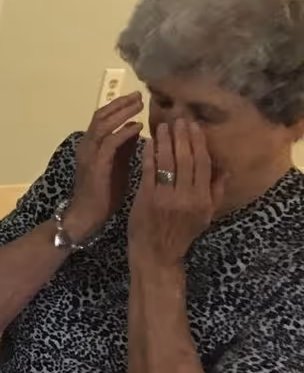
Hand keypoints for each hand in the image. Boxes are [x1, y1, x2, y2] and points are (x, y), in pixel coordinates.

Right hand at [63, 91, 143, 241]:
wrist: (87, 215)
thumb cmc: (104, 194)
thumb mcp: (118, 166)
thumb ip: (124, 148)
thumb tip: (136, 129)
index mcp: (91, 145)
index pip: (103, 118)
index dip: (118, 107)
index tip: (137, 99)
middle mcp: (86, 145)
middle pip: (101, 115)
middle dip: (120, 104)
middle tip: (139, 95)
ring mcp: (89, 154)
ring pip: (103, 124)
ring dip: (122, 113)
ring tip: (139, 105)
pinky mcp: (96, 164)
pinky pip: (109, 142)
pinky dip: (123, 132)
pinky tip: (137, 127)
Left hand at [128, 120, 213, 271]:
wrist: (156, 253)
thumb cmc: (181, 233)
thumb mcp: (205, 215)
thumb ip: (215, 191)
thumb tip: (226, 167)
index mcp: (203, 200)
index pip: (204, 165)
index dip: (199, 143)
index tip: (195, 127)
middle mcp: (188, 197)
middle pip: (187, 159)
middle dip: (183, 137)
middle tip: (179, 118)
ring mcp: (166, 197)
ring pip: (168, 162)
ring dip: (166, 141)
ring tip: (163, 125)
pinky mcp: (147, 198)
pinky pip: (149, 170)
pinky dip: (150, 154)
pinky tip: (149, 141)